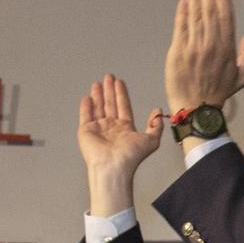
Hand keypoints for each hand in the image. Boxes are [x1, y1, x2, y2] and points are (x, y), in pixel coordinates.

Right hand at [78, 75, 163, 215]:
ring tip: (98, 82)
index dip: (121, 94)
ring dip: (98, 95)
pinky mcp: (86, 131)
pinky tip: (87, 97)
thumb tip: (158, 112)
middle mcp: (111, 127)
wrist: (113, 166)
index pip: (123, 106)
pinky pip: (85, 115)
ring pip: (98, 107)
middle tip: (109, 76)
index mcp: (125, 128)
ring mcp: (98, 129)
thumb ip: (156, 126)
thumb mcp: (151, 140)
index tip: (120, 81)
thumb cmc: (131, 156)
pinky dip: (86, 106)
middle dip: (109, 90)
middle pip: (110, 104)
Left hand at [165, 0, 243, 112]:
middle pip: (210, 11)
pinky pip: (180, 27)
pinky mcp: (178, 52)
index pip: (225, 17)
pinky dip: (182, 12)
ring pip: (195, 15)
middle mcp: (211, 46)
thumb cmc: (219, 93)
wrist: (197, 110)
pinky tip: (184, 0)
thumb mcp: (241, 77)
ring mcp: (194, 48)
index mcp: (227, 49)